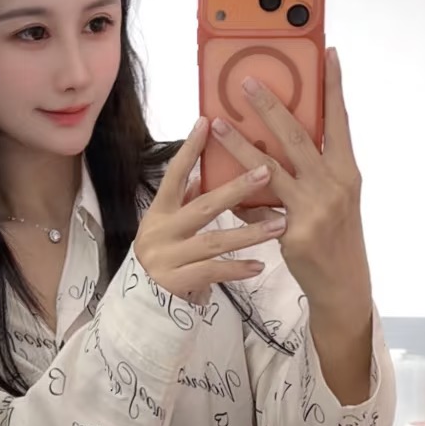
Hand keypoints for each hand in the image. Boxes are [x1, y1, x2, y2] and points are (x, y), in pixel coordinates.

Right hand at [135, 120, 286, 298]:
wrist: (144, 303)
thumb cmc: (166, 256)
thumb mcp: (170, 225)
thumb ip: (185, 200)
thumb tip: (204, 170)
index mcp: (159, 212)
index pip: (174, 175)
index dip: (189, 150)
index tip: (207, 123)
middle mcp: (160, 232)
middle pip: (202, 206)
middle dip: (236, 188)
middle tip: (266, 172)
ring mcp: (168, 258)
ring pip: (214, 242)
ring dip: (250, 233)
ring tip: (280, 224)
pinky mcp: (178, 283)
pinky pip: (214, 273)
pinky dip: (238, 268)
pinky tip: (261, 264)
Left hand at [210, 48, 367, 298]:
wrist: (344, 284)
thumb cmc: (338, 236)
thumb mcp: (337, 196)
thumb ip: (315, 169)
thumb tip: (281, 140)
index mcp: (346, 170)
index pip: (340, 120)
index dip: (333, 86)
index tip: (328, 54)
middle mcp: (334, 183)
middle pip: (297, 135)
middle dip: (269, 106)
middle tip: (246, 82)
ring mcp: (315, 207)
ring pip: (270, 166)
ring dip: (240, 143)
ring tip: (217, 122)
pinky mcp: (296, 230)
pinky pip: (258, 206)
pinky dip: (240, 196)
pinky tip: (219, 183)